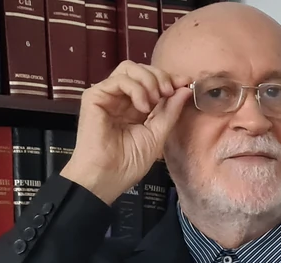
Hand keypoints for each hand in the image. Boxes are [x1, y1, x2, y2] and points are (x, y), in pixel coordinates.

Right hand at [60, 61, 192, 203]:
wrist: (108, 176)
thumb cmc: (130, 162)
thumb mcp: (158, 134)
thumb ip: (170, 111)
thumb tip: (185, 88)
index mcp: (136, 107)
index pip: (152, 82)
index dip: (169, 78)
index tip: (184, 82)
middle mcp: (121, 98)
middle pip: (141, 69)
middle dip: (160, 76)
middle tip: (168, 91)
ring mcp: (107, 95)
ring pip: (129, 68)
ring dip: (149, 80)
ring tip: (155, 101)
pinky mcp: (95, 96)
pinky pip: (119, 79)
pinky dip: (136, 88)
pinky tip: (142, 107)